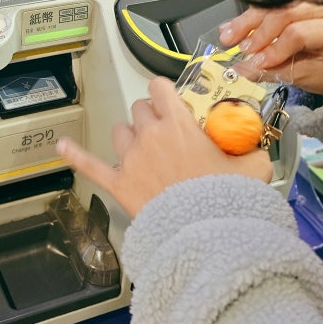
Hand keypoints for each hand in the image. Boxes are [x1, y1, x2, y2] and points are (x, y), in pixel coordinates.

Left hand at [57, 76, 272, 218]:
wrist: (205, 235)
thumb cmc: (227, 200)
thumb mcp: (255, 169)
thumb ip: (255, 153)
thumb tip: (260, 150)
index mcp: (179, 124)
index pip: (160, 88)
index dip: (164, 92)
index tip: (170, 100)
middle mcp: (150, 135)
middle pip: (139, 109)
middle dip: (150, 117)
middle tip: (165, 134)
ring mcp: (130, 159)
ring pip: (119, 131)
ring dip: (129, 136)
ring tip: (142, 149)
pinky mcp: (118, 184)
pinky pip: (90, 165)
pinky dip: (75, 154)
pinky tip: (62, 146)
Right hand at [219, 1, 322, 96]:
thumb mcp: (308, 76)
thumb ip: (275, 71)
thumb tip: (243, 70)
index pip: (299, 33)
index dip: (274, 48)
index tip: (257, 62)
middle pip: (285, 13)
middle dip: (258, 32)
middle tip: (241, 48)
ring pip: (275, 5)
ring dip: (248, 20)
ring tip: (229, 35)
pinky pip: (272, 4)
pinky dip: (252, 16)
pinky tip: (235, 25)